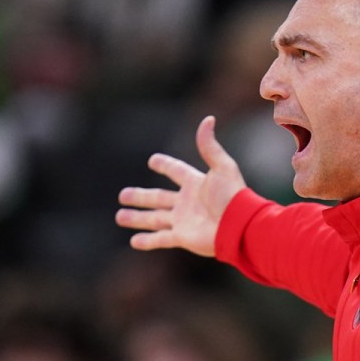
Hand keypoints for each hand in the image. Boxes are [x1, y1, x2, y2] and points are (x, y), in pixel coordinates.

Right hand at [116, 115, 246, 256]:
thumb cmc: (233, 196)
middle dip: (140, 196)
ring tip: (120, 216)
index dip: (165, 165)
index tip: (153, 160)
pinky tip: (134, 241)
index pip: (176, 171)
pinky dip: (147, 241)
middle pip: (158, 197)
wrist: (239, 226)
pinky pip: (161, 239)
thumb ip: (210, 146)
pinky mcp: (183, 237)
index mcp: (195, 184)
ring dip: (137, 218)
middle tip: (122, 194)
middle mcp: (187, 202)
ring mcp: (183, 221)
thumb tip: (208, 119)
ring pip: (154, 219)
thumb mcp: (223, 167)